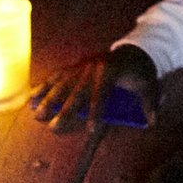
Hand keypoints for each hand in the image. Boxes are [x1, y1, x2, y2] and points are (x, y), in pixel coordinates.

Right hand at [27, 45, 157, 132]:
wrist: (132, 52)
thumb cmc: (140, 73)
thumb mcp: (150, 85)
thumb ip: (150, 103)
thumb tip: (152, 121)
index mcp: (110, 70)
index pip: (102, 94)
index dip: (96, 112)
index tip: (91, 129)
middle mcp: (92, 67)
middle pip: (76, 91)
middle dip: (64, 110)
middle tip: (54, 128)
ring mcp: (80, 66)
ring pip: (61, 83)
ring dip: (48, 100)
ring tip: (37, 116)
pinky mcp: (73, 67)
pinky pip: (55, 77)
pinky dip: (43, 88)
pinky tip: (31, 100)